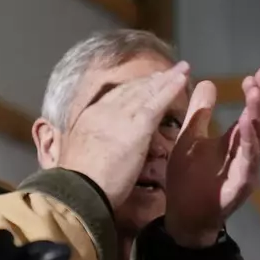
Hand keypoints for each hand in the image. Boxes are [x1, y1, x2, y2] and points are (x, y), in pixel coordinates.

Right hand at [59, 61, 189, 208]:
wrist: (79, 188)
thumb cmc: (77, 182)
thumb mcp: (77, 156)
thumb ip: (90, 145)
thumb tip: (94, 147)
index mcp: (89, 118)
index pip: (113, 98)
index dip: (130, 90)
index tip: (142, 84)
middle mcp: (104, 111)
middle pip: (131, 90)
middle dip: (149, 81)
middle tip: (164, 72)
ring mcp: (121, 116)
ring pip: (147, 92)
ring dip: (165, 80)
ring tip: (180, 70)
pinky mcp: (138, 126)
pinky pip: (157, 103)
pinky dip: (170, 89)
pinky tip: (182, 81)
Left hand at [165, 67, 259, 246]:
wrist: (182, 213)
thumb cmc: (188, 177)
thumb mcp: (190, 138)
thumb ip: (199, 113)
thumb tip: (207, 82)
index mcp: (234, 142)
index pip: (250, 113)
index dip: (255, 94)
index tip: (255, 73)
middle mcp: (245, 154)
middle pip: (259, 122)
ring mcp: (245, 170)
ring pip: (257, 141)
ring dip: (257, 117)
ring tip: (255, 96)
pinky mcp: (240, 185)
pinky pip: (248, 163)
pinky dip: (249, 145)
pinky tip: (247, 126)